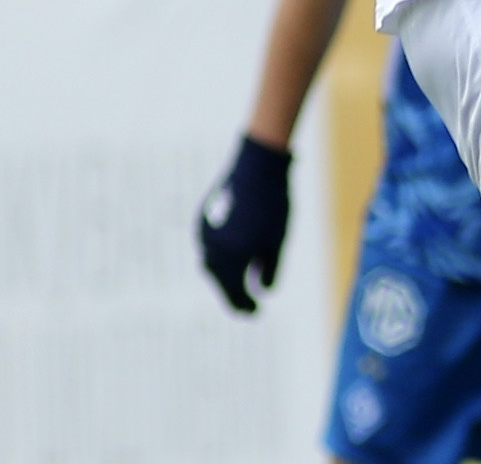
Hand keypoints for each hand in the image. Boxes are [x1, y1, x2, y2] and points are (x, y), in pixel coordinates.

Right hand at [198, 134, 291, 313]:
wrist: (258, 168)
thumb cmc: (274, 205)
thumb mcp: (277, 240)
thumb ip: (269, 269)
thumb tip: (263, 291)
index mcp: (232, 258)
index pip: (236, 292)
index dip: (245, 305)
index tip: (255, 313)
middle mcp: (213, 249)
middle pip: (220, 281)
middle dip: (233, 293)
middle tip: (246, 302)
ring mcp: (205, 235)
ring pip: (211, 264)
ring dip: (224, 276)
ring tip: (238, 283)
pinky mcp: (202, 221)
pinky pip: (209, 247)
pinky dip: (219, 257)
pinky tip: (231, 259)